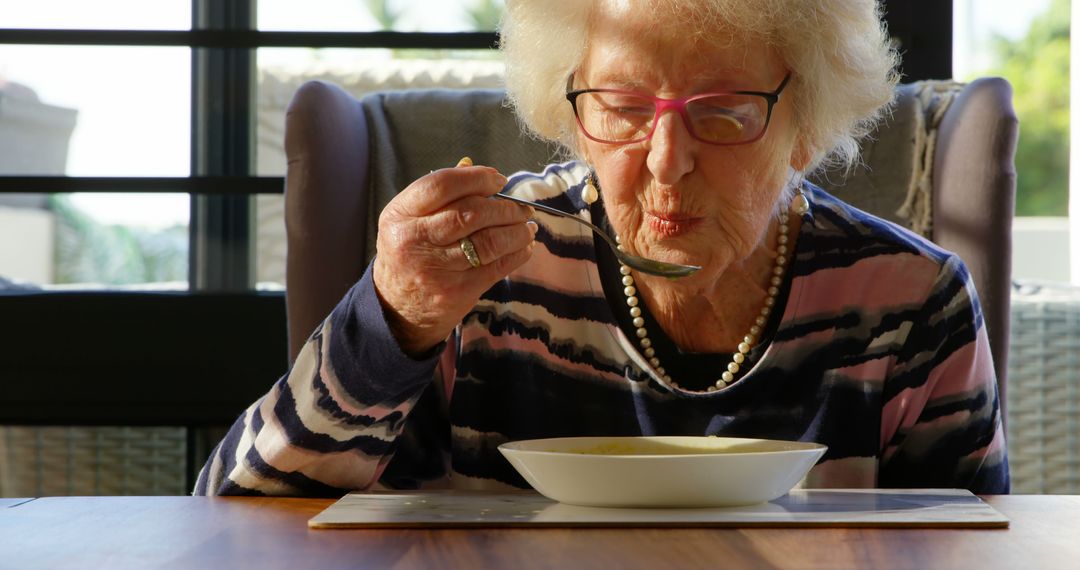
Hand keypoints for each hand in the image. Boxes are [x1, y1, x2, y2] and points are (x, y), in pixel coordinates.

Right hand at [373, 158, 536, 355]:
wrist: (398, 310)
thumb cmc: (410, 255)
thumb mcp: (410, 221)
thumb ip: (440, 195)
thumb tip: (476, 170)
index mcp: (399, 215)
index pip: (441, 185)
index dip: (476, 179)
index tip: (498, 180)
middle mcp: (413, 240)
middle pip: (470, 213)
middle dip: (505, 207)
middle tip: (521, 207)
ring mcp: (435, 269)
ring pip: (488, 241)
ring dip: (517, 230)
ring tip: (527, 225)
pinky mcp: (456, 292)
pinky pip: (497, 267)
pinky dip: (517, 253)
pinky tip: (524, 246)